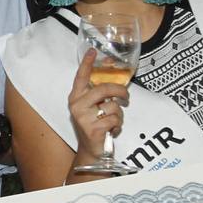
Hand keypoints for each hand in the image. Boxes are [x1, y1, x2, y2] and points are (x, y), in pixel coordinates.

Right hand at [67, 49, 128, 164]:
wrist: (91, 151)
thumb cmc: (94, 125)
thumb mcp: (93, 107)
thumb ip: (99, 93)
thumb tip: (113, 78)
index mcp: (76, 97)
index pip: (81, 77)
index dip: (87, 63)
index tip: (93, 51)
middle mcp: (77, 105)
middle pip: (104, 89)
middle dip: (120, 92)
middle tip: (126, 97)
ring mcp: (83, 118)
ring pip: (113, 106)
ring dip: (119, 115)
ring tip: (112, 122)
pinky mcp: (93, 129)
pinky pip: (115, 119)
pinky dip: (118, 126)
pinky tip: (111, 131)